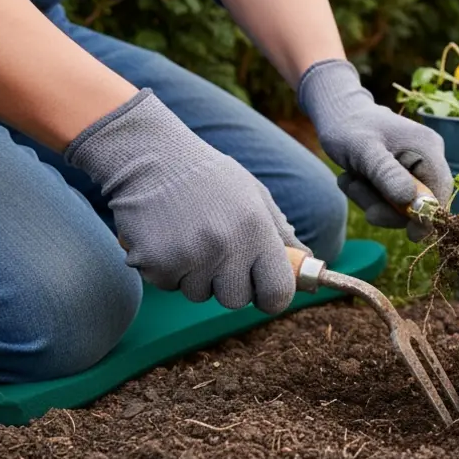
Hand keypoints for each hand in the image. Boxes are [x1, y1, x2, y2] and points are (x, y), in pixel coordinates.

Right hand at [64, 90, 304, 313]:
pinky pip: (168, 286)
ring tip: (189, 237)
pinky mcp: (155, 262)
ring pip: (199, 295)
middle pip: (236, 301)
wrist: (153, 157)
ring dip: (196, 276)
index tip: (265, 294)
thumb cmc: (210, 178)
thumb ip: (281, 232)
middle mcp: (225, 246)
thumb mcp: (255, 196)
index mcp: (257, 229)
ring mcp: (189, 256)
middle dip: (229, 285)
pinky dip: (168, 270)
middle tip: (218, 253)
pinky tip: (166, 238)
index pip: (277, 291)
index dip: (272, 298)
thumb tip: (305, 260)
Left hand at [297, 59, 451, 240]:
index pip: (440, 193)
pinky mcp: (404, 171)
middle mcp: (429, 156)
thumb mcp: (364, 153)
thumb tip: (416, 207)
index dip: (428, 217)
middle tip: (356, 190)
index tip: (410, 235)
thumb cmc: (347, 128)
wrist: (337, 112)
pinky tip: (354, 178)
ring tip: (350, 180)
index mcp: (427, 148)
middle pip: (422, 202)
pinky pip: (393, 197)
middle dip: (388, 206)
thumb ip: (389, 177)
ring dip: (373, 200)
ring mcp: (417, 164)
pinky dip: (372, 195)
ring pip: (403, 203)